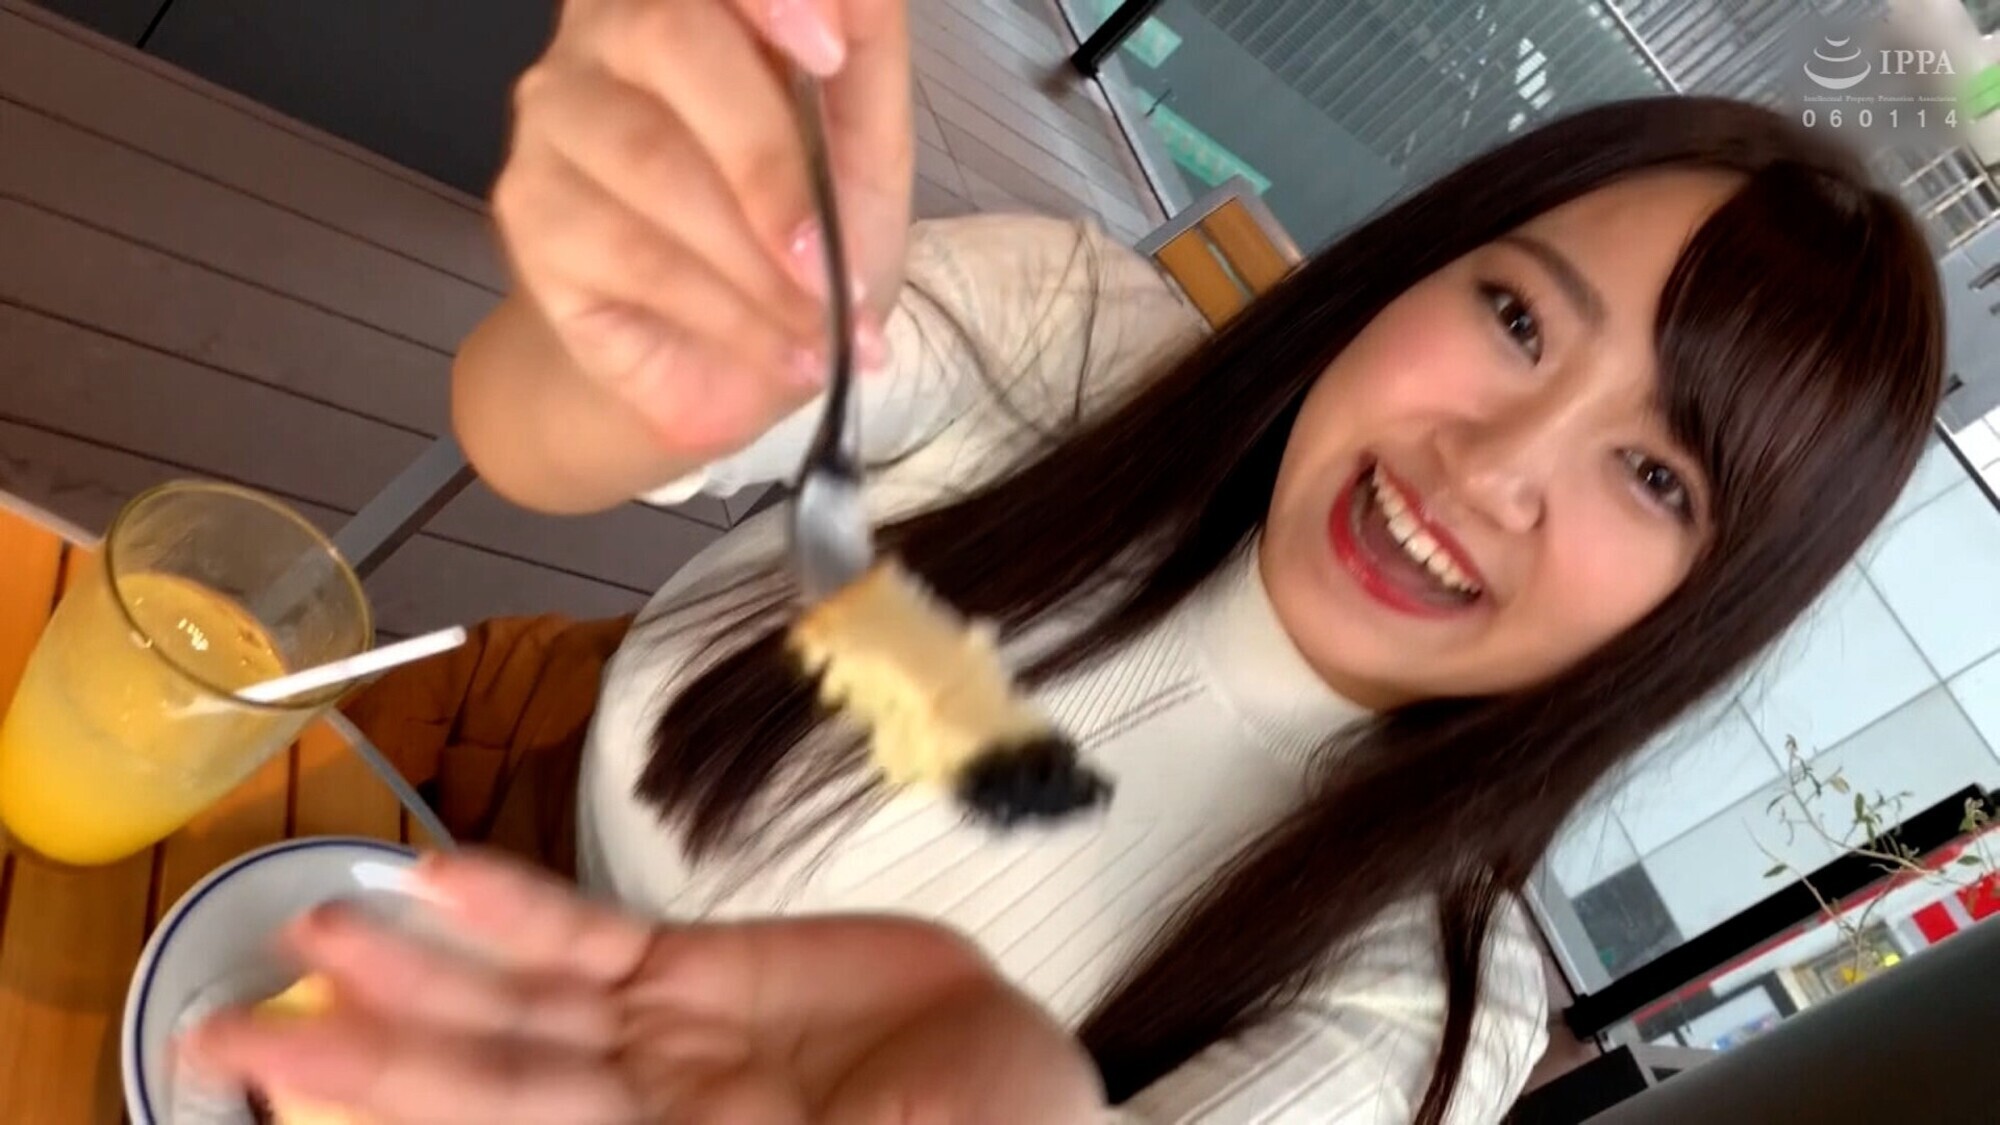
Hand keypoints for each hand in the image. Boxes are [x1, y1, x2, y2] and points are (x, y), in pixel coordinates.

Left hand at [182, 851, 1102, 1123]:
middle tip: (233, 1030)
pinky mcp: (697, 977)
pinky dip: (521, 910)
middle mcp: (639, 1114)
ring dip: (415, 967)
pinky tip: (451, 880)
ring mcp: (661, 1043)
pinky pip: (593, 938)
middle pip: (477, 1078)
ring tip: (321, 924)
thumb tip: (641, 1116)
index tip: (282, 1079)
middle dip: (357, 1051)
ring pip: (516, 1000)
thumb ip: (736, 1123)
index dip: (391, 1102)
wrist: (1028, 1088)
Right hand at [494, 0, 913, 461]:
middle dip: (770, 160)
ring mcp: (555, 117)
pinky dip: (728, 313)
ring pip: (653, 160)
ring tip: (825, 330)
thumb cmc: (798, 235)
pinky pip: (632, 252)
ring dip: (758, 264)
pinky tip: (781, 353)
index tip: (829, 55)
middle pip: (669, 36)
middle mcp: (606, 31)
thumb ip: (866, 55)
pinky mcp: (530, 211)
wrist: (730, 363)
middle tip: (835, 263)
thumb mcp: (867, 146)